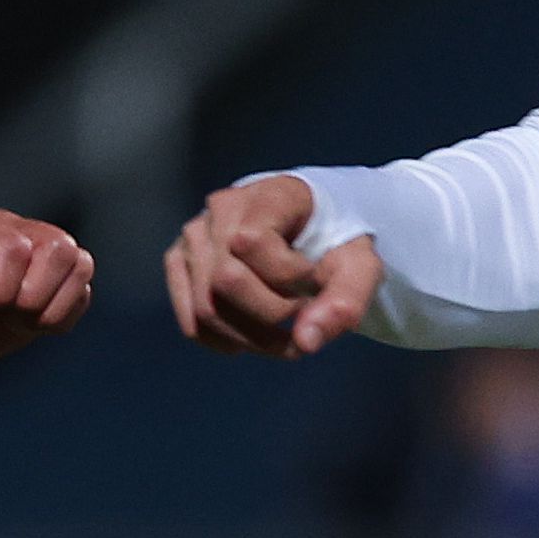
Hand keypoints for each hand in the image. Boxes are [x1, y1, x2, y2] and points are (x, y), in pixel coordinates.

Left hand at [0, 209, 93, 376]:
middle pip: (53, 247)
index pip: (10, 245)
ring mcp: (25, 258)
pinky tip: (31, 326)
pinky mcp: (40, 287)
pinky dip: (65, 311)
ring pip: (76, 259)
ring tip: (17, 319)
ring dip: (51, 300)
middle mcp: (1, 233)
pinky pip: (81, 285)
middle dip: (21, 295)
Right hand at [166, 175, 382, 360]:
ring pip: (205, 309)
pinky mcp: (179, 263)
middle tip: (302, 318)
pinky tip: (253, 338)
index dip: (287, 276)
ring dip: (251, 340)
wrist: (312, 229)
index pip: (252, 242)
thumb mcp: (359, 266)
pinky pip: (192, 321)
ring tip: (285, 340)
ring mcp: (194, 237)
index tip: (314, 278)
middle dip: (270, 316)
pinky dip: (225, 341)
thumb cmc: (335, 244)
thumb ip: (345, 300)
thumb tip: (305, 343)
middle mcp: (220, 209)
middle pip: (224, 282)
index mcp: (265, 195)